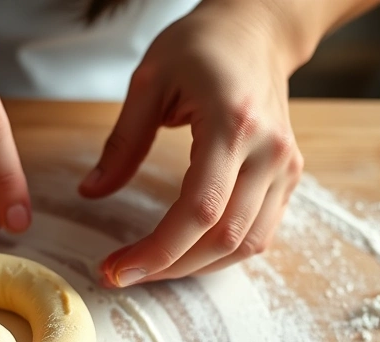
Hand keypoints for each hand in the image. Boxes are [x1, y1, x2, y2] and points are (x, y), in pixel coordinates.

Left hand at [79, 0, 305, 286]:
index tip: (115, 270)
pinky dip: (219, 253)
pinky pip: (259, 233)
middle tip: (119, 274)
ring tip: (146, 269)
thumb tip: (91, 192)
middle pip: (224, 238)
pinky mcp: (288, 175)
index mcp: (232, 124)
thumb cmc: (201, 46)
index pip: (199, 210)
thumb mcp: (149, 82)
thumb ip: (122, 143)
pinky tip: (182, 253)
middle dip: (167, 268)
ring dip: (194, 268)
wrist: (257, 29)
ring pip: (247, 245)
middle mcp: (269, 151)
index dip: (157, 252)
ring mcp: (285, 166)